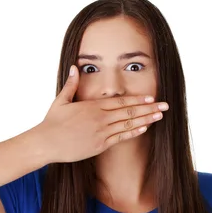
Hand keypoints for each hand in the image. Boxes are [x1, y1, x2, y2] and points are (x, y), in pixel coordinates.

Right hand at [36, 65, 168, 162]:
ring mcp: (101, 132)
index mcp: (92, 106)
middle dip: (149, 109)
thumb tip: (75, 67)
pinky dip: (133, 133)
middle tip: (165, 106)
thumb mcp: (61, 100)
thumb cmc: (52, 122)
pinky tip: (144, 128)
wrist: (46, 143)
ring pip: (128, 125)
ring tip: (159, 117)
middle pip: (129, 112)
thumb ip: (71, 84)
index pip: (120, 101)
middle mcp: (100, 118)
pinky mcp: (99, 145)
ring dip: (146, 120)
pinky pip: (120, 138)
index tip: (151, 98)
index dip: (138, 100)